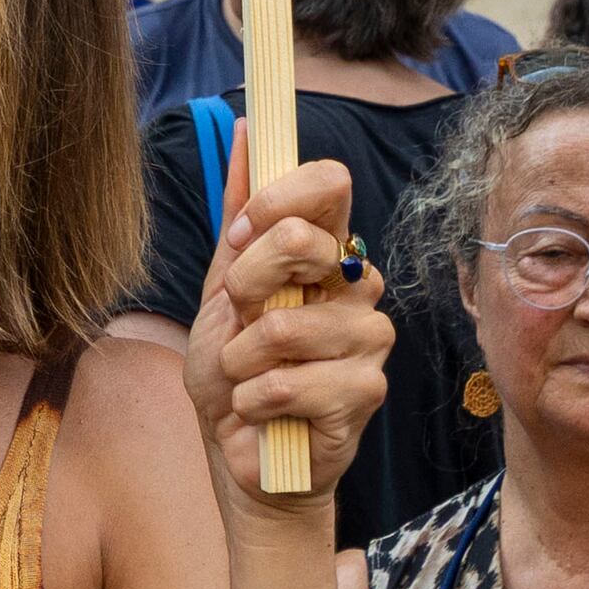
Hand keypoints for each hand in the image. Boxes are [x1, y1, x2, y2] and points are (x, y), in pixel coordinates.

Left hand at [175, 145, 387, 530]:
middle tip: (238, 322)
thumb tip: (246, 129)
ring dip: (242, 360)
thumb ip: (238, 218)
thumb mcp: (220, 291)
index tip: (241, 234)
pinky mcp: (367, 390)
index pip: (330, 183)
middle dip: (246, 286)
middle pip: (304, 241)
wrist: (240, 458)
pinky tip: (263, 413)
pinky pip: (291, 382)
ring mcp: (368, 336)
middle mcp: (356, 284)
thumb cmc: (234, 375)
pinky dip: (255, 400)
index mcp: (325, 251)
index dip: (278, 198)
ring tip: (247, 380)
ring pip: (287, 324)